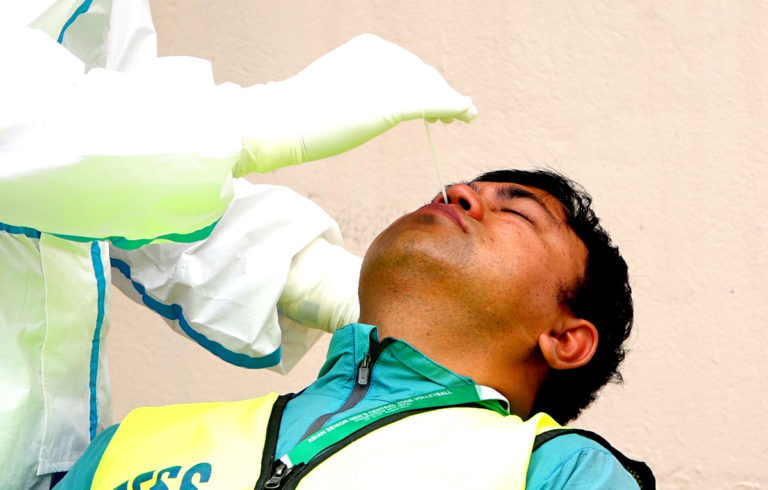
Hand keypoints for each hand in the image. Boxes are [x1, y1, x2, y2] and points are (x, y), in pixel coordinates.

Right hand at [237, 33, 475, 174]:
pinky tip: (465, 114)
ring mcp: (388, 77)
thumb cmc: (300, 113)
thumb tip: (371, 103)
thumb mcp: (335, 88)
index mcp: (368, 48)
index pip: (408, 66)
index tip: (436, 101)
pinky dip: (453, 107)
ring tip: (464, 115)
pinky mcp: (393, 101)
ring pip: (432, 89)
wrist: (282, 121)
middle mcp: (383, 54)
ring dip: (452, 102)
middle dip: (441, 93)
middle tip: (456, 113)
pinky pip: (433, 103)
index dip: (427, 83)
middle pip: (424, 75)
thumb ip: (360, 88)